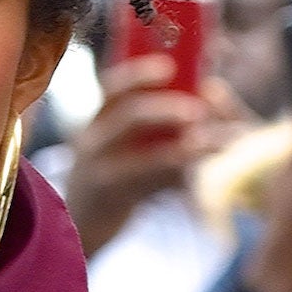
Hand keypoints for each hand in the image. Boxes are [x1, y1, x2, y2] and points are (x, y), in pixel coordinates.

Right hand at [66, 55, 234, 259]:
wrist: (81, 223)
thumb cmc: (113, 174)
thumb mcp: (120, 143)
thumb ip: (156, 121)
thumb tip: (210, 91)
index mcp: (98, 119)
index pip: (113, 87)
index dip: (140, 74)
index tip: (169, 68)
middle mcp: (93, 141)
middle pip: (128, 116)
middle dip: (166, 110)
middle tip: (199, 111)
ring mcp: (100, 172)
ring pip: (142, 157)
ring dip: (180, 149)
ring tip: (207, 143)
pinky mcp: (113, 200)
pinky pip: (147, 186)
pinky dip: (174, 179)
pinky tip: (195, 175)